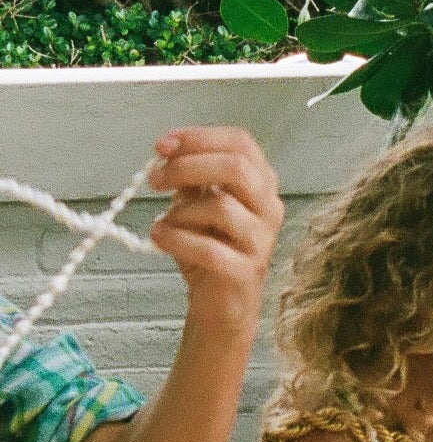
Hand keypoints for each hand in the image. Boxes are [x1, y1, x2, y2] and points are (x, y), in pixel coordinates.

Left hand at [147, 127, 283, 334]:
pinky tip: (160, 239)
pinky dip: (176, 240)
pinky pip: (209, 249)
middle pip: (237, 168)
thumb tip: (168, 154)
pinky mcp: (245, 272)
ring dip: (180, 211)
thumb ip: (191, 179)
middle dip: (188, 167)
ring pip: (221, 208)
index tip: (162, 146)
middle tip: (155, 179)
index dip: (199, 138)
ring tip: (163, 222)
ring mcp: (261, 241)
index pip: (240, 143)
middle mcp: (268, 208)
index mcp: (261, 183)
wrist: (221, 304)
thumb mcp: (197, 204)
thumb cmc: (210, 247)